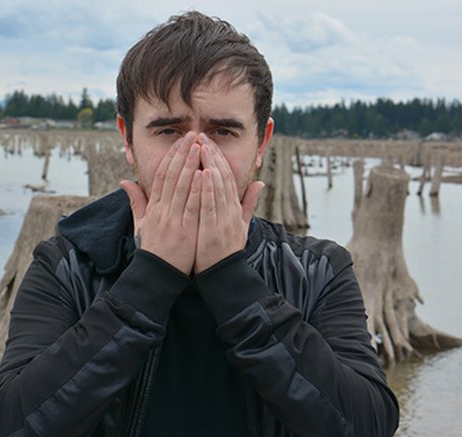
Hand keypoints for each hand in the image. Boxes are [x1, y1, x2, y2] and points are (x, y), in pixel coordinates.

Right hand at [120, 132, 201, 274]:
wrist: (156, 274)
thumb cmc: (153, 249)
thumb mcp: (140, 224)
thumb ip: (136, 201)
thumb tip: (124, 181)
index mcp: (154, 207)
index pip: (161, 176)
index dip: (171, 157)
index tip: (180, 142)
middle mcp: (162, 210)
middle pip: (172, 176)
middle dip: (183, 154)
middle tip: (192, 135)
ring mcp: (173, 220)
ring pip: (182, 187)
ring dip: (191, 165)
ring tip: (199, 147)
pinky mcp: (184, 231)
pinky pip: (191, 207)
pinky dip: (197, 190)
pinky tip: (204, 175)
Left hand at [194, 134, 263, 273]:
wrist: (225, 275)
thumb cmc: (227, 250)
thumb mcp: (242, 225)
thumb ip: (249, 203)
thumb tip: (260, 183)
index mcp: (235, 208)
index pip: (227, 177)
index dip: (218, 158)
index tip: (207, 142)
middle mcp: (230, 211)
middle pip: (222, 177)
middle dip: (212, 155)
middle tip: (201, 137)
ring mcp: (223, 220)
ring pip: (217, 187)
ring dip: (210, 166)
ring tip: (202, 147)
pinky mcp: (214, 230)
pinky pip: (211, 206)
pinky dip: (208, 189)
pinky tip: (203, 173)